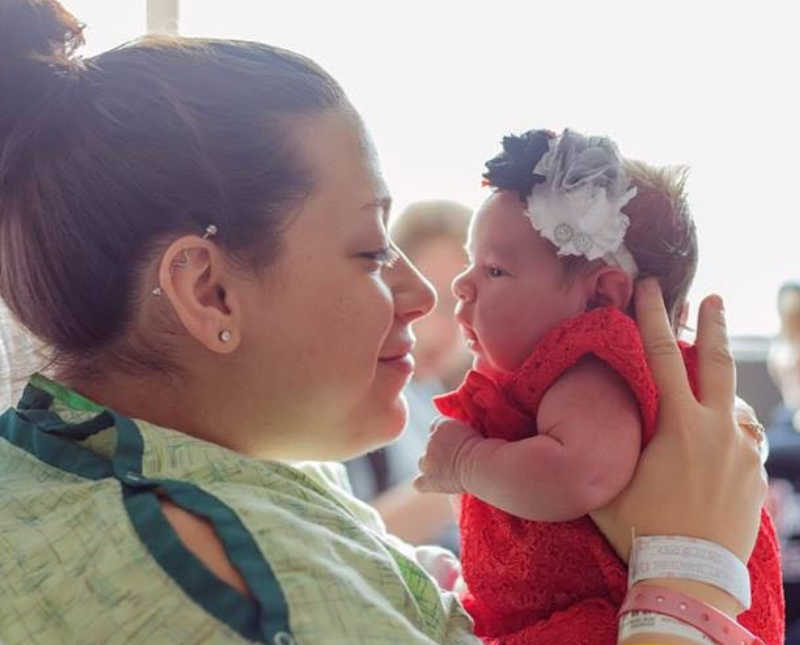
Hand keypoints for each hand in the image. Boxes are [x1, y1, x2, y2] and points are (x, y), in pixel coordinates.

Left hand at [414, 417, 482, 493]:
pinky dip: (425, 484)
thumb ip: (459, 432)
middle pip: (429, 445)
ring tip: (448, 472)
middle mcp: (430, 440)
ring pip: (423, 462)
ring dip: (431, 466)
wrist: (480, 464)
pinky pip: (419, 483)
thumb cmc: (484, 448)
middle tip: (456, 460)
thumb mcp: (472, 431)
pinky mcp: (428, 478)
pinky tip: (434, 484)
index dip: (445, 437)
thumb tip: (458, 439)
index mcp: (442, 425)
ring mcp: (427, 460)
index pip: (436, 427)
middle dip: (439, 452)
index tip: (455, 444)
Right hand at [591, 279, 765, 567]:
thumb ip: (613, 440)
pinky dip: (731, 429)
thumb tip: (597, 416)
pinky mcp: (753, 473)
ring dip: (719, 392)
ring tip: (706, 396)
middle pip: (716, 363)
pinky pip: (744, 437)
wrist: (690, 574)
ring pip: (734, 403)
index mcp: (677, 423)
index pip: (659, 355)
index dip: (652, 316)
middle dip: (712, 326)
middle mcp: (716, 428)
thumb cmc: (641, 526)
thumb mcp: (612, 475)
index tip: (651, 287)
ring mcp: (740, 451)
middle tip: (713, 297)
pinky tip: (721, 437)